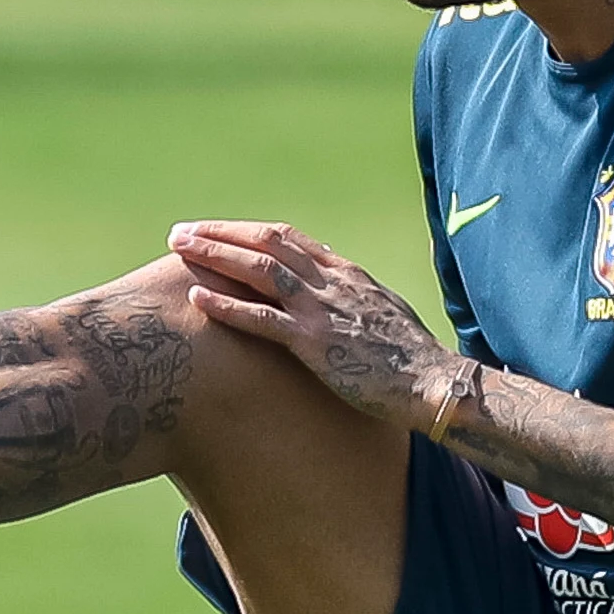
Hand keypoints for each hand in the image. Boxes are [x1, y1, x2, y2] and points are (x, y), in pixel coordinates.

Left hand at [169, 220, 459, 427]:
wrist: (435, 383)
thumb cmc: (413, 358)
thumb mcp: (385, 314)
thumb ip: (356, 299)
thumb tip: (341, 298)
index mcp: (347, 274)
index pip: (289, 238)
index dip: (248, 232)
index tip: (217, 231)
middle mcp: (331, 283)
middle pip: (267, 242)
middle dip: (220, 233)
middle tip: (182, 232)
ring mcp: (322, 310)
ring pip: (259, 269)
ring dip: (214, 255)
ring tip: (178, 248)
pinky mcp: (315, 343)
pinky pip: (262, 318)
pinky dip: (226, 305)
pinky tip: (197, 297)